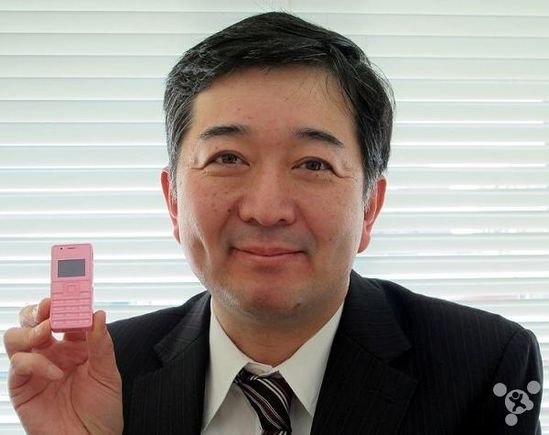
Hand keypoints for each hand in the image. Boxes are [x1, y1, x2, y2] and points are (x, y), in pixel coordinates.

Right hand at [4, 299, 122, 434]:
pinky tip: (55, 372)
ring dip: (30, 329)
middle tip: (51, 306)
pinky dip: (34, 362)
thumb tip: (97, 313)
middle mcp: (53, 352)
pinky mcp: (23, 387)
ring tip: (48, 332)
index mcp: (75, 345)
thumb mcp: (108, 373)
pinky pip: (18, 365)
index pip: (64, 314)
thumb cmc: (102, 410)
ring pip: (16, 336)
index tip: (71, 288)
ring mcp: (36, 368)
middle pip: (33, 320)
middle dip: (39, 309)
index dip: (65, 300)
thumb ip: (101, 343)